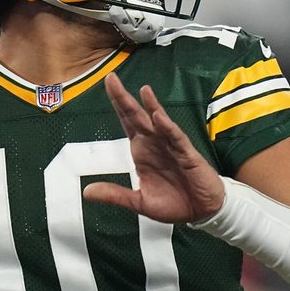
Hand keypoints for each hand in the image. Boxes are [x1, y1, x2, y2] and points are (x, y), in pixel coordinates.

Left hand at [83, 73, 224, 223]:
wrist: (201, 212)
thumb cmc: (174, 203)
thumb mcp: (139, 202)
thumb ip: (115, 195)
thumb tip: (87, 192)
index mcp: (142, 151)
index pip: (127, 122)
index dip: (118, 104)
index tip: (108, 84)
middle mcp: (155, 144)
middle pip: (137, 116)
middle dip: (124, 98)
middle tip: (111, 78)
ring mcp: (172, 147)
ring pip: (159, 122)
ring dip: (151, 106)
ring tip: (142, 90)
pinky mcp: (187, 155)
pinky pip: (176, 138)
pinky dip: (167, 127)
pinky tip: (158, 117)